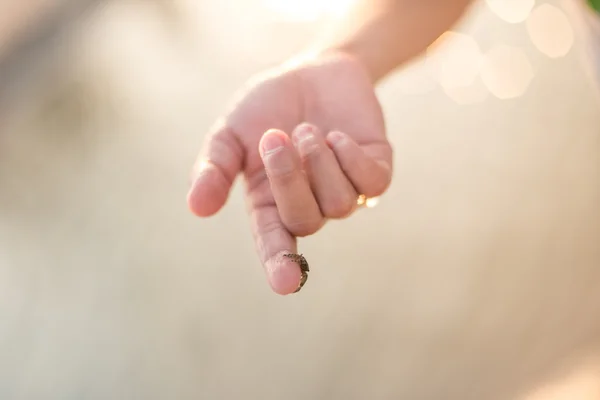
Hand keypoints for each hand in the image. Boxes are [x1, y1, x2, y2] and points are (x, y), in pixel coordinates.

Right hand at [187, 51, 392, 294]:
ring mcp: (345, 191)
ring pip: (339, 202)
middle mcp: (309, 206)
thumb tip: (197, 208)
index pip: (276, 245)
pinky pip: (372, 183)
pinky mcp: (376, 172)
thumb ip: (214, 169)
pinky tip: (336, 135)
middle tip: (274, 136)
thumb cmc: (267, 107)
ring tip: (306, 129)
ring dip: (318, 161)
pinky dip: (351, 157)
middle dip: (288, 178)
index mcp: (270, 206)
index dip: (281, 264)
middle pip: (306, 219)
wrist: (311, 72)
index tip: (286, 283)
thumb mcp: (230, 134)